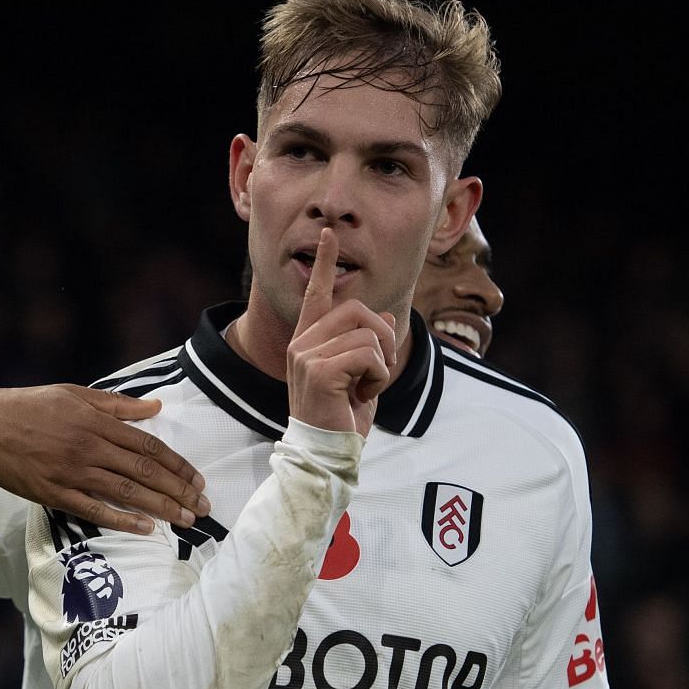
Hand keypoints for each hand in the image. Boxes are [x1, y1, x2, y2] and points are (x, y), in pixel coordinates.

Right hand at [0, 386, 208, 534]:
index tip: (198, 481)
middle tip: (202, 508)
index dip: (178, 465)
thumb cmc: (30, 406)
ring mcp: (72, 471)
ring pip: (126, 491)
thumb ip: (118, 404)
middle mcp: (89, 445)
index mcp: (97, 420)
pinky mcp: (53, 492)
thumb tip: (157, 406)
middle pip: (144, 471)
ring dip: (160, 507)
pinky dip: (121, 519)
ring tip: (184, 520)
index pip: (149, 446)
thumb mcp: (75, 394)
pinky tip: (145, 529)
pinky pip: (94, 509)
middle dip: (178, 491)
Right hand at [285, 227, 394, 436]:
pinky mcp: (318, 370)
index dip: (325, 263)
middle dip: (383, 336)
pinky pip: (367, 354)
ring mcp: (306, 355)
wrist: (328, 454)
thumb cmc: (343, 419)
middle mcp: (302, 343)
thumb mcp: (363, 377)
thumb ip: (369, 345)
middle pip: (356, 309)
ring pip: (366, 332)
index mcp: (309, 341)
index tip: (329, 234)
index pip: (317, 294)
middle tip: (380, 368)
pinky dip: (378, 375)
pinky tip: (363, 395)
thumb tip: (386, 315)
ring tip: (368, 386)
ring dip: (382, 361)